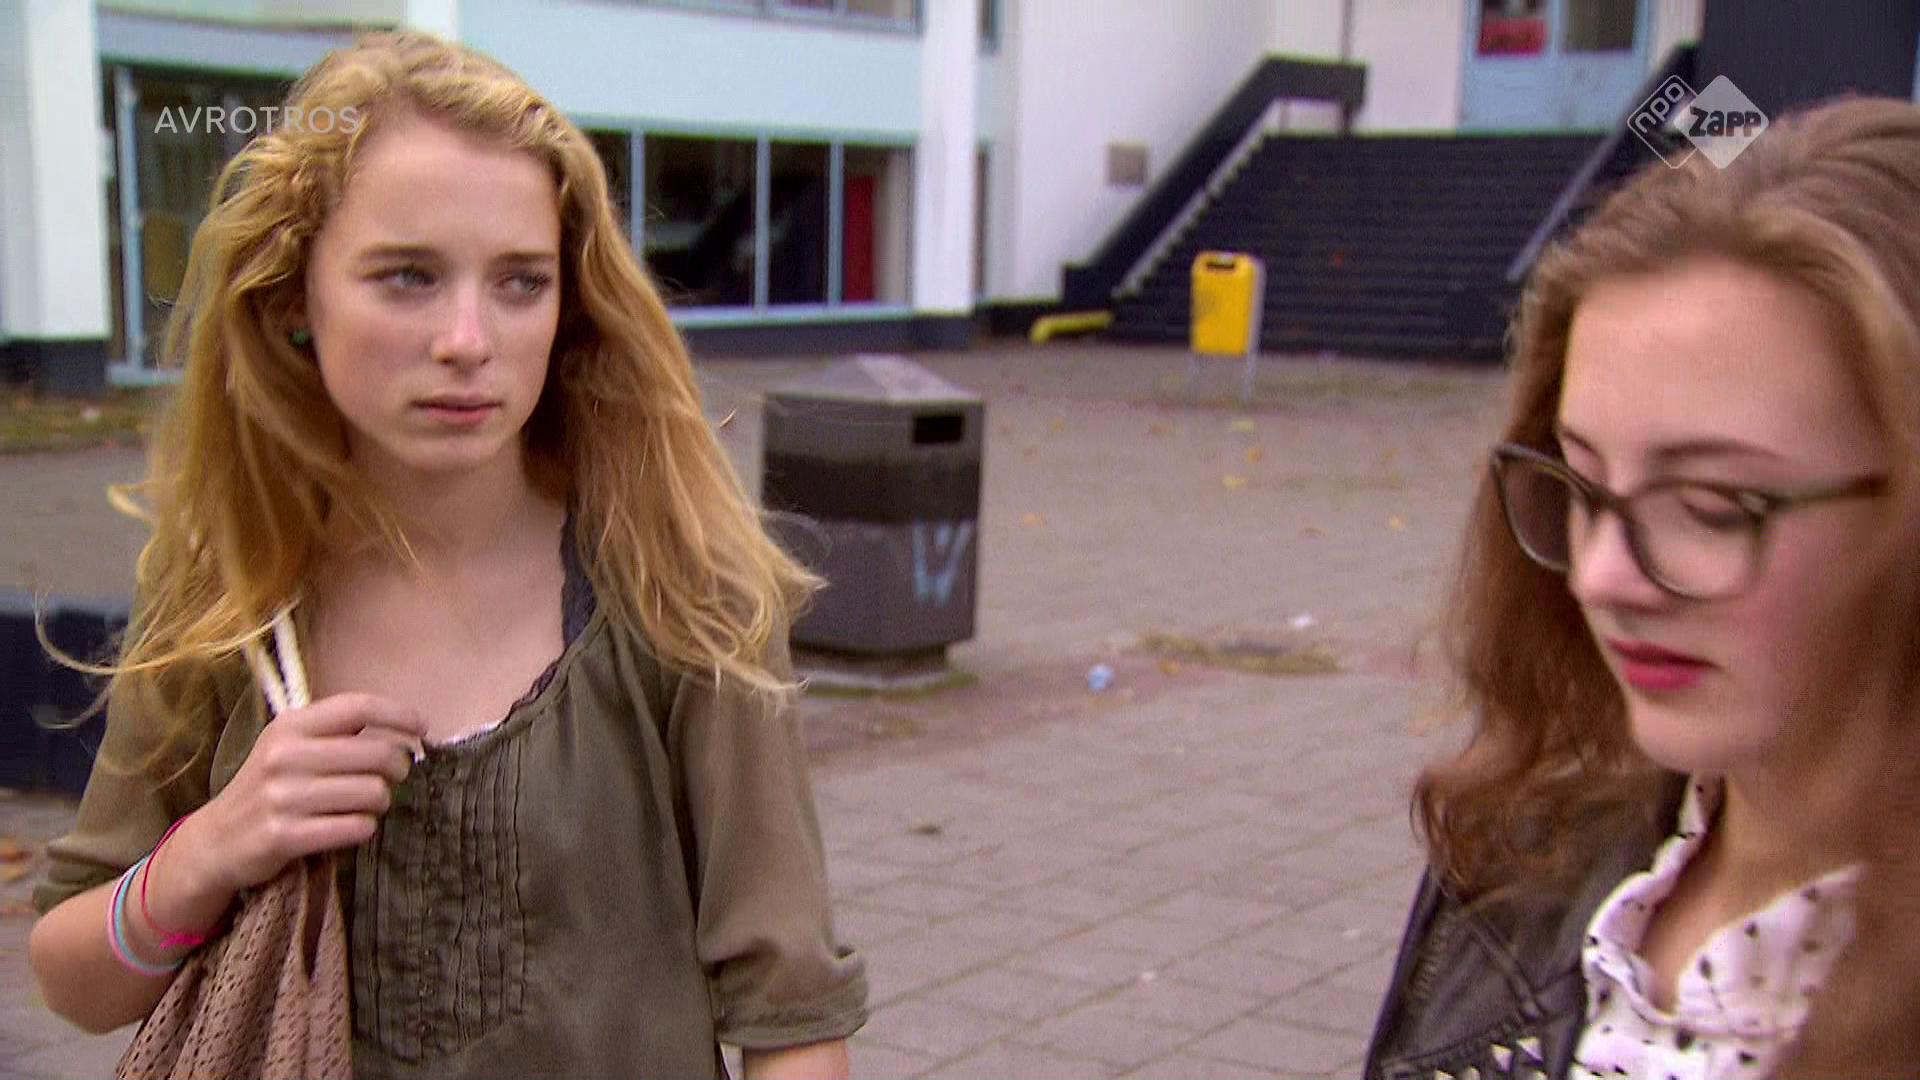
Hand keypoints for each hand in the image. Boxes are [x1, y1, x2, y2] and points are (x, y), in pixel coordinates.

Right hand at [182, 692, 425, 894]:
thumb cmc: (270, 787)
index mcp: (290, 726)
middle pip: (376, 754)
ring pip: (372, 793)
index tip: (422, 728)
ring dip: (381, 802)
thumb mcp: (290, 746)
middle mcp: (284, 756)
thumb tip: (401, 728)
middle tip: (395, 778)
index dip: (398, 714)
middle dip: (398, 768)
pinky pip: (354, 828)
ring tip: (369, 805)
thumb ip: (335, 732)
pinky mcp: (283, 836)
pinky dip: (364, 828)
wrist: (217, 839)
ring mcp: (282, 797)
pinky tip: (353, 826)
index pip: (358, 707)